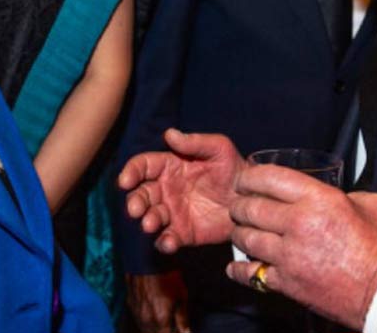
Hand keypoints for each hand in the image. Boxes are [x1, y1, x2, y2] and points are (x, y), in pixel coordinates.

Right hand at [118, 129, 244, 252]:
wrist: (251, 198)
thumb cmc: (234, 167)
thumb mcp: (218, 148)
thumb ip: (194, 142)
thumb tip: (169, 134)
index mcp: (169, 166)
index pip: (143, 166)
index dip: (131, 172)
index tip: (125, 181)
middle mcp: (166, 190)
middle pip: (141, 194)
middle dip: (135, 202)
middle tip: (135, 208)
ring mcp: (173, 213)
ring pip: (150, 217)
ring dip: (147, 221)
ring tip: (150, 224)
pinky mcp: (183, 233)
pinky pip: (167, 239)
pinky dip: (164, 243)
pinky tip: (169, 242)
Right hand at [125, 271, 189, 332]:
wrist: (150, 257)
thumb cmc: (168, 275)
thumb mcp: (181, 296)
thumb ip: (182, 318)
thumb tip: (186, 332)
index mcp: (160, 319)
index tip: (178, 331)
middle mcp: (145, 318)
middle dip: (163, 331)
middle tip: (171, 326)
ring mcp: (136, 311)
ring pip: (144, 328)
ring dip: (153, 328)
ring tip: (162, 320)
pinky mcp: (130, 303)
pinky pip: (138, 317)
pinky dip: (145, 319)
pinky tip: (152, 312)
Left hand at [224, 165, 376, 329]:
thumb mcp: (372, 204)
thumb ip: (347, 193)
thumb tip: (333, 193)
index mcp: (319, 199)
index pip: (269, 178)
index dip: (250, 177)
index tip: (245, 180)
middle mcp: (299, 224)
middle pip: (250, 208)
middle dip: (239, 205)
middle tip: (239, 207)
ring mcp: (289, 255)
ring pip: (245, 238)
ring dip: (239, 234)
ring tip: (242, 232)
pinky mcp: (286, 283)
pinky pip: (249, 273)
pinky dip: (239, 269)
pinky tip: (236, 266)